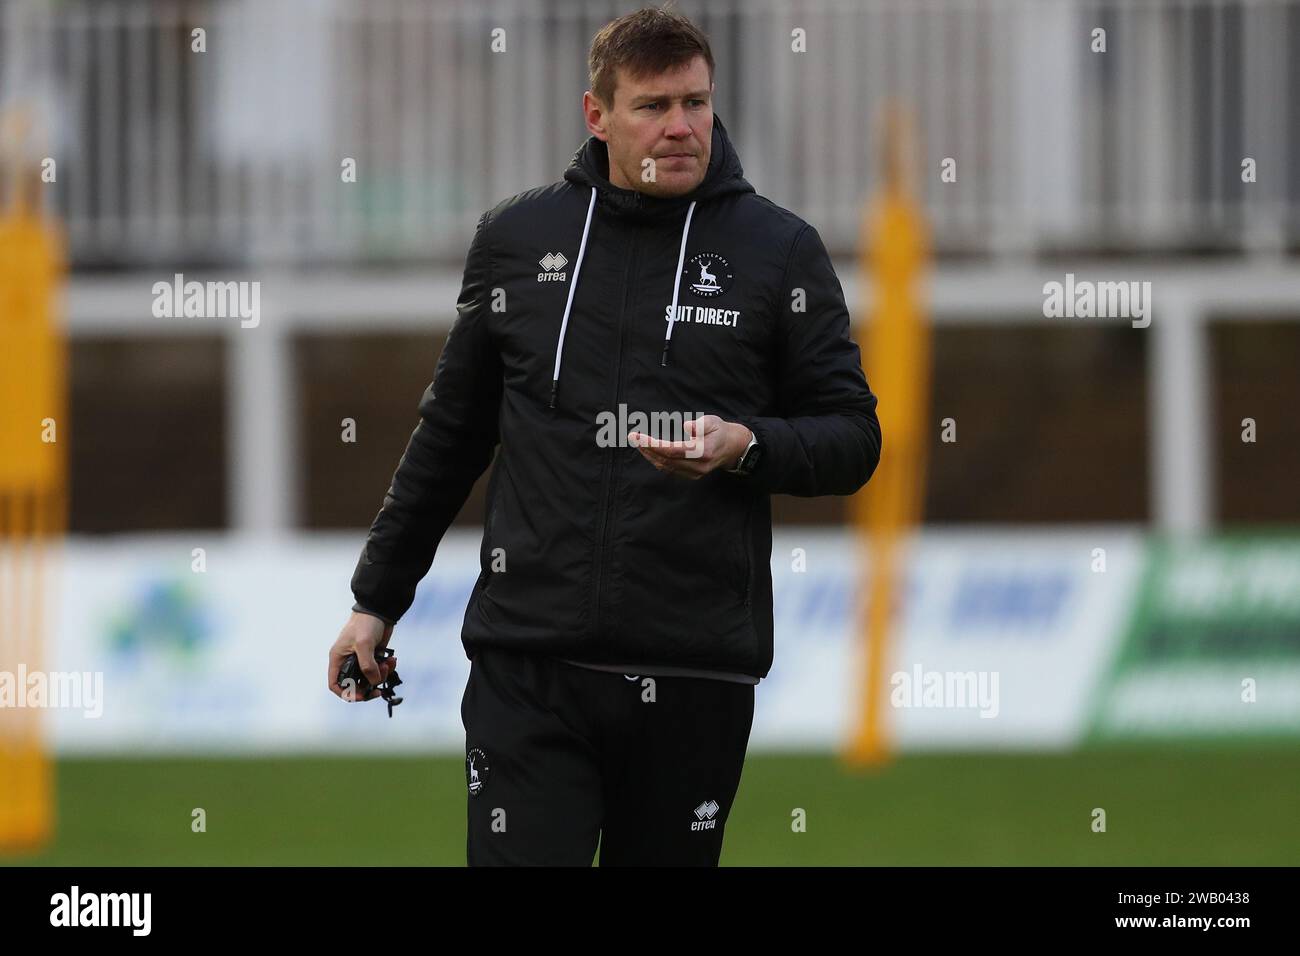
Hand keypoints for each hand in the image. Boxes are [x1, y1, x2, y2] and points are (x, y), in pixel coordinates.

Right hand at [328, 611, 396, 701]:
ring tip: (388, 664)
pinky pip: (380, 670)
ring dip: (381, 675)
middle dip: (368, 687)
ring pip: (370, 678)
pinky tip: (392, 659)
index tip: (360, 696)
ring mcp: (362, 659)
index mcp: (338, 659)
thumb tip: (374, 682)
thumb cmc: (366, 623)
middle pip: (355, 685)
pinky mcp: (374, 656)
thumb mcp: (364, 644)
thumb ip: (367, 666)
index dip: (345, 693)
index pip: (335, 684)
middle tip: (379, 688)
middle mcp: (348, 661)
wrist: (380, 609)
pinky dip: (387, 668)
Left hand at [627, 415, 751, 479]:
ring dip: (649, 456)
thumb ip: (700, 424)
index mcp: (703, 452)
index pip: (672, 450)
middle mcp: (698, 466)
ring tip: (638, 443)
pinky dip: (657, 461)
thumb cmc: (721, 431)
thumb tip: (687, 427)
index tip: (639, 437)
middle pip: (666, 460)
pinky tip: (649, 452)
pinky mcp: (692, 475)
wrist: (733, 448)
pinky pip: (670, 470)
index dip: (653, 445)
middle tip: (633, 437)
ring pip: (666, 467)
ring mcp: (695, 473)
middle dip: (647, 449)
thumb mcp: (714, 422)